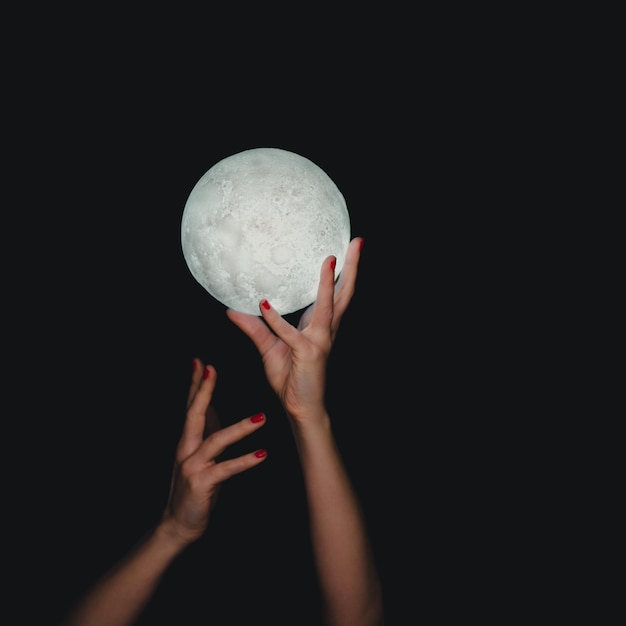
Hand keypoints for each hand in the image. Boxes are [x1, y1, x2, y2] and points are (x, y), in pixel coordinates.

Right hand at [160, 359, 266, 545]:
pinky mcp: (201, 484)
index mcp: (187, 440)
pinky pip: (226, 469)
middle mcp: (185, 449)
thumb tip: (212, 406)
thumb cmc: (194, 487)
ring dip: (240, 428)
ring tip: (262, 417)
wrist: (178, 524)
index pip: (190, 407)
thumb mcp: (200, 454)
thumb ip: (205, 431)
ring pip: (216, 441)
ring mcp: (192, 466)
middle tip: (211, 369)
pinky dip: (245, 461)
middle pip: (193, 414)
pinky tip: (262, 454)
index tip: (200, 362)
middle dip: (203, 391)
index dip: (195, 384)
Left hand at [226, 237, 362, 421]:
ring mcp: (319, 341)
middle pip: (343, 292)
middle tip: (358, 241)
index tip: (347, 247)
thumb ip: (254, 327)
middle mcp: (325, 329)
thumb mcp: (269, 346)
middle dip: (352, 267)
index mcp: (320, 325)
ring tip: (331, 260)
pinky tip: (264, 305)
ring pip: (327, 306)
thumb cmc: (291, 379)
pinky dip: (275, 320)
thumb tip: (232, 309)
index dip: (343, 271)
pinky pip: (289, 335)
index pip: (335, 293)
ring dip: (329, 283)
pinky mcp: (307, 354)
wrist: (301, 409)